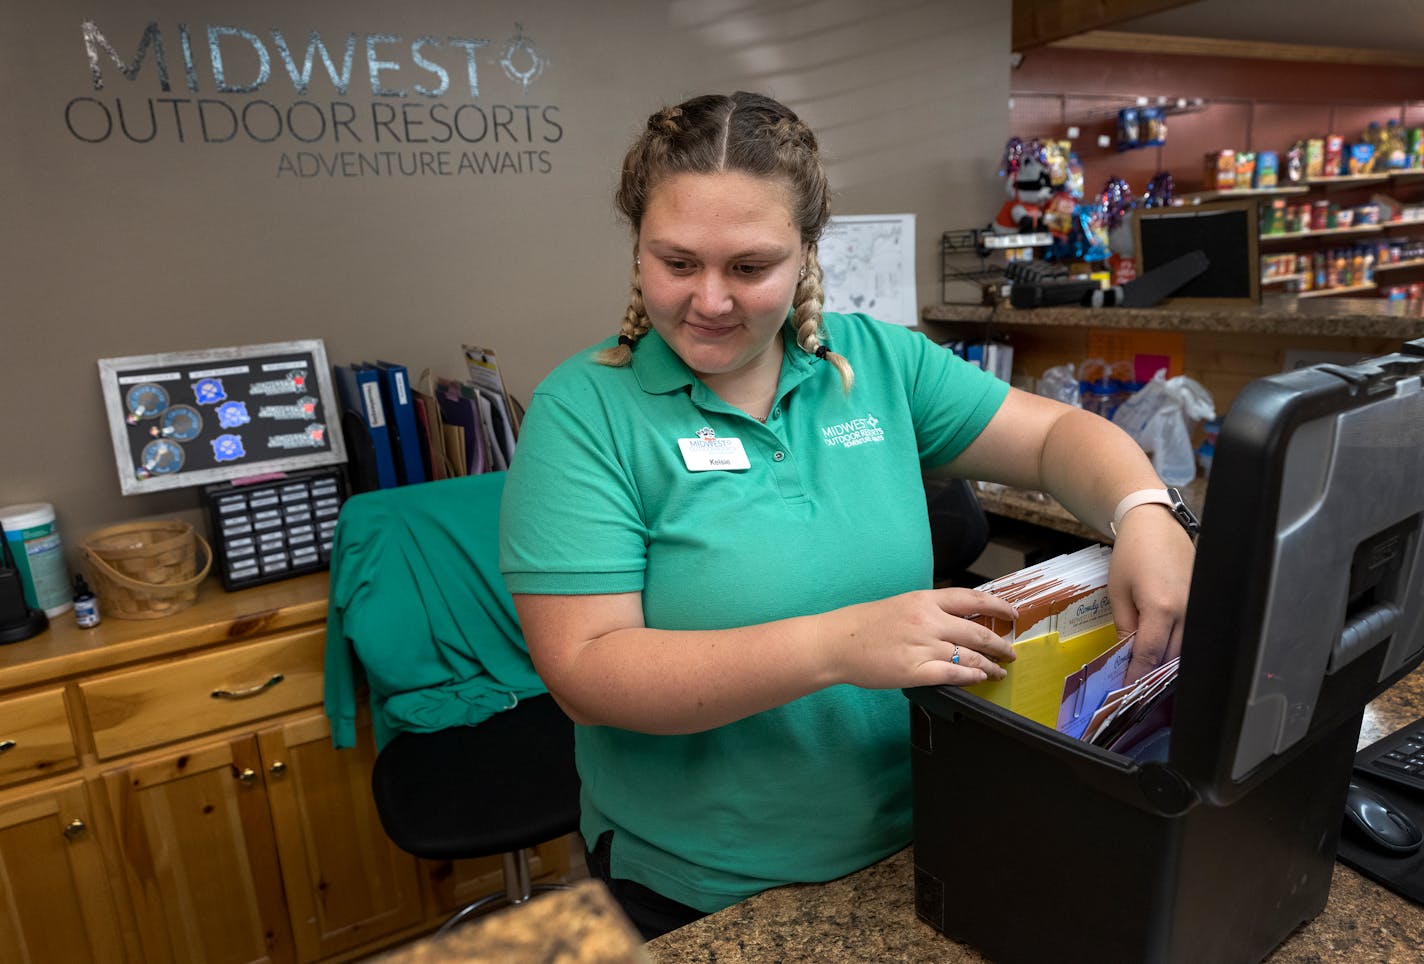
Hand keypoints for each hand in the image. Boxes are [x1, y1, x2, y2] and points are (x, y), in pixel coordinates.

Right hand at [820, 588, 1017, 689]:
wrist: (835, 643)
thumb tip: (955, 621)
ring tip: (1000, 670)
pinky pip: (954, 674)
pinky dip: (972, 677)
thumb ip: (928, 611)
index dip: (998, 606)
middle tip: (1011, 651)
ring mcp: (923, 647)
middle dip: (1000, 643)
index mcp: (923, 600)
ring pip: (970, 656)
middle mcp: (927, 621)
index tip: (1012, 614)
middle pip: (978, 631)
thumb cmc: (862, 624)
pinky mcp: (915, 672)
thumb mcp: (899, 605)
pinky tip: (981, 679)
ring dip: (991, 665)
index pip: (972, 598)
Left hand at [1107, 504, 1195, 683]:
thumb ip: (1125, 626)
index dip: (1138, 674)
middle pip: (1172, 656)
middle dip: (1153, 672)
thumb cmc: (1132, 554)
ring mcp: (1200, 606)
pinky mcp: (1205, 601)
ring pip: (1186, 647)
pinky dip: (1179, 643)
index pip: (1151, 655)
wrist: (1155, 524)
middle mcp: (1187, 611)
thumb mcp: (1118, 592)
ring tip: (1148, 668)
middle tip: (1134, 682)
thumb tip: (1127, 654)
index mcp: (1161, 608)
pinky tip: (1165, 647)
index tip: (1128, 688)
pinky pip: (1193, 631)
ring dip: (1167, 659)